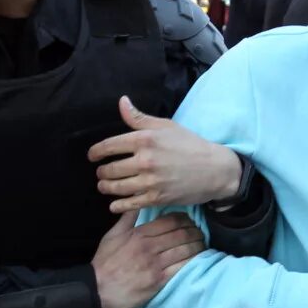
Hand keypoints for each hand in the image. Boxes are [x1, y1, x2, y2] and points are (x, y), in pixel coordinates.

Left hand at [89, 97, 243, 212]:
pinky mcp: (156, 198)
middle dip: (101, 172)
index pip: (108, 146)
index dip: (95, 152)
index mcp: (145, 139)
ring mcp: (150, 181)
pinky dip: (118, 205)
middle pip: (110, 169)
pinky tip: (114, 204)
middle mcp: (145, 160)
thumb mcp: (166, 126)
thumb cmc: (190, 144)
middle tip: (101, 173)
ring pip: (116, 187)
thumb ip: (139, 117)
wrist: (215, 169)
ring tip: (105, 186)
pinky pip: (129, 204)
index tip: (92, 156)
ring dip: (106, 187)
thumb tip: (121, 102)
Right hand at [90, 212, 202, 307]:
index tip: (189, 221)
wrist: (98, 290)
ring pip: (185, 249)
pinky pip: (182, 266)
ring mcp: (156, 264)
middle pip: (181, 233)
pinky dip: (193, 260)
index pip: (170, 221)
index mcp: (139, 233)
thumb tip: (137, 203)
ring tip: (202, 244)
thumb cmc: (104, 263)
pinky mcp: (159, 280)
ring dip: (197, 245)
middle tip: (200, 232)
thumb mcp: (112, 236)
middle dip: (195, 231)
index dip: (185, 219)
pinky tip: (198, 258)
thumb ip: (127, 219)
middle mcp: (150, 246)